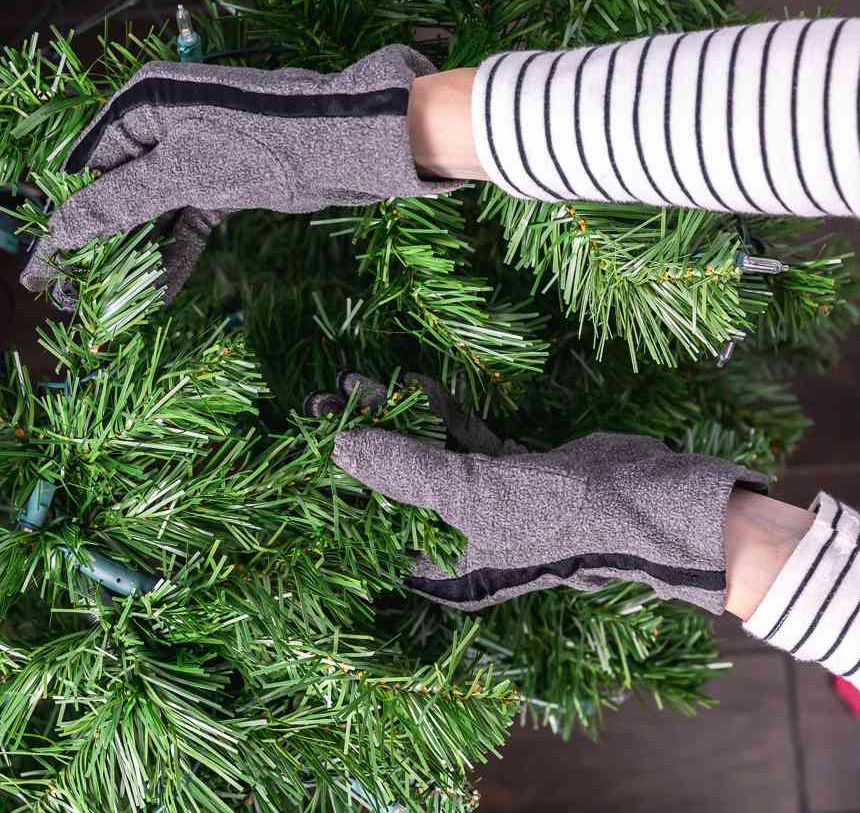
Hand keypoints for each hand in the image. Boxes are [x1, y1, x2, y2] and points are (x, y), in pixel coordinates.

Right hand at [20, 46, 464, 302]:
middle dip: (95, 246)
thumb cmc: (261, 143)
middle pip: (113, 191)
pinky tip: (157, 294)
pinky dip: (173, 256)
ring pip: (149, 212)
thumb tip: (57, 234)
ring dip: (133, 257)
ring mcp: (193, 151)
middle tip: (69, 300)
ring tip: (107, 305)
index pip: (84, 169)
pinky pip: (184, 222)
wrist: (349, 141)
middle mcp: (162, 121)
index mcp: (141, 103)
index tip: (40, 276)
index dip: (63, 223)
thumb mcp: (180, 176)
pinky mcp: (222, 178)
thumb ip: (116, 205)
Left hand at [310, 373, 759, 613]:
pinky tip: (408, 381)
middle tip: (313, 403)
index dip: (333, 484)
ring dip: (391, 416)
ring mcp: (482, 499)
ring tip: (349, 381)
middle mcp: (455, 536)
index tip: (298, 445)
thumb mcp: (466, 493)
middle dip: (357, 439)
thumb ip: (401, 468)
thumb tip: (335, 444)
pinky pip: (459, 437)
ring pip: (422, 452)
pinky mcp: (506, 468)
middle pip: (390, 481)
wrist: (648, 501)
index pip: (369, 524)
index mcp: (441, 565)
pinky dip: (437, 410)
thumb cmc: (554, 517)